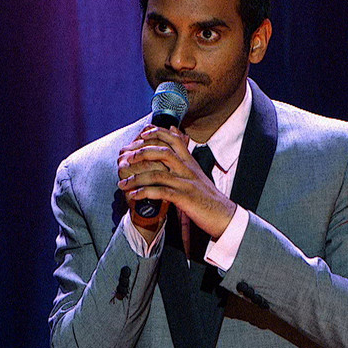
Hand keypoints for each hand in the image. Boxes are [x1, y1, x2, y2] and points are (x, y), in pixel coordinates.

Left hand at [117, 125, 235, 242]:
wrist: (224, 215)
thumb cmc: (208, 196)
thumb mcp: (197, 172)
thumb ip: (184, 154)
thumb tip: (175, 132)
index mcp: (190, 163)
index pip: (174, 139)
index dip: (157, 133)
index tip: (141, 134)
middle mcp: (188, 170)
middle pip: (163, 153)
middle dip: (141, 153)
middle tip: (126, 158)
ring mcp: (186, 184)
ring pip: (158, 174)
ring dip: (137, 178)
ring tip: (123, 183)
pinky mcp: (185, 199)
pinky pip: (161, 193)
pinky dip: (145, 194)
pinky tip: (134, 197)